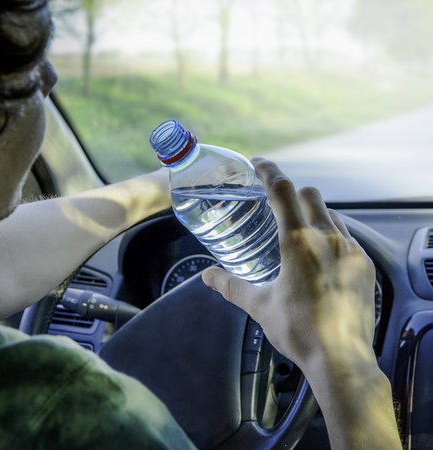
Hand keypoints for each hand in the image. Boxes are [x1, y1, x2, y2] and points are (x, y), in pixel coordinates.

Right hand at [202, 158, 375, 370]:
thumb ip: (231, 286)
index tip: (258, 163)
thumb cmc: (297, 329)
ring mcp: (351, 250)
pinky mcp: (365, 265)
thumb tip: (207, 277)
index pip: (282, 190)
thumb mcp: (259, 305)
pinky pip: (347, 237)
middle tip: (277, 208)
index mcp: (297, 241)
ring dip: (313, 215)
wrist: (340, 358)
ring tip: (300, 235)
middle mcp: (327, 237)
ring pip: (332, 215)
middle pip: (310, 195)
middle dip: (292, 194)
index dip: (268, 171)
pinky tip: (323, 258)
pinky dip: (332, 236)